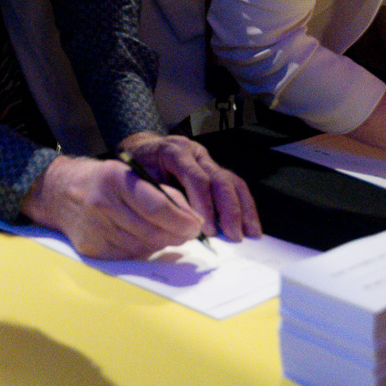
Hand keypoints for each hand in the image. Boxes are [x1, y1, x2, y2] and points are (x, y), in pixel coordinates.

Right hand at [20, 153, 205, 258]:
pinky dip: (142, 249)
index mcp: (115, 179)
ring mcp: (95, 229)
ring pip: (144, 247)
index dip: (181, 220)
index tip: (196, 225)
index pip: (156, 207)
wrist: (58, 193)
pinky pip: (129, 256)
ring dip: (161, 243)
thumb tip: (192, 220)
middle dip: (177, 234)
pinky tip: (141, 238)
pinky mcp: (92, 249)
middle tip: (187, 232)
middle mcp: (102, 204)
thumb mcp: (131, 174)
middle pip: (153, 231)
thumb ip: (163, 194)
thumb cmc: (103, 181)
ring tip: (164, 232)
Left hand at [119, 131, 261, 241]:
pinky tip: (250, 226)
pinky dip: (244, 207)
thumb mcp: (138, 178)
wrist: (140, 150)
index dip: (204, 204)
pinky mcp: (214, 170)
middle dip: (229, 209)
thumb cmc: (136, 166)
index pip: (197, 178)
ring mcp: (207, 161)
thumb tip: (179, 223)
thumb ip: (158, 196)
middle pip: (220, 179)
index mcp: (175, 151)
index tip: (208, 229)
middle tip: (232, 235)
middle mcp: (196, 153)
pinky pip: (234, 186)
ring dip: (243, 209)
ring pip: (232, 182)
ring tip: (250, 233)